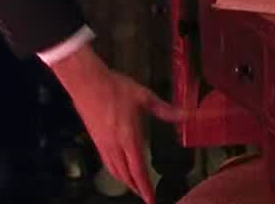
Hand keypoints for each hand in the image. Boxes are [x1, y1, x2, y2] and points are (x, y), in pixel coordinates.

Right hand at [47, 43, 183, 202]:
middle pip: (126, 175)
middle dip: (136, 188)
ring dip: (125, 182)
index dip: (145, 187)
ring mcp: (103, 144)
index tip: (151, 200)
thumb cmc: (115, 88)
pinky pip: (106, 163)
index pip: (139, 170)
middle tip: (146, 196)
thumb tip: (187, 114)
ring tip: (134, 186)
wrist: (87, 82)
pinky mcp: (96, 140)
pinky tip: (118, 168)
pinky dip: (115, 171)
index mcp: (129, 138)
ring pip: (114, 171)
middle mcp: (115, 146)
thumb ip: (165, 110)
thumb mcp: (144, 97)